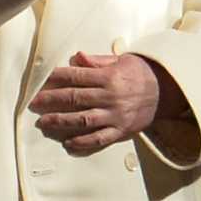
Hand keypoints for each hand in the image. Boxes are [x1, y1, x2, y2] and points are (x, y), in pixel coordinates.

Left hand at [30, 51, 169, 155]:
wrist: (167, 92)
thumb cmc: (141, 73)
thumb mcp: (122, 60)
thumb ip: (97, 61)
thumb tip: (76, 57)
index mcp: (109, 77)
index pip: (76, 76)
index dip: (56, 79)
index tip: (41, 82)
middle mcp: (110, 97)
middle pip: (74, 98)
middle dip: (51, 100)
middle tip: (33, 103)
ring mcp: (115, 116)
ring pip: (83, 120)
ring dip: (61, 122)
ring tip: (44, 123)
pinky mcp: (120, 131)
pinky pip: (99, 139)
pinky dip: (82, 143)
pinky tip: (68, 144)